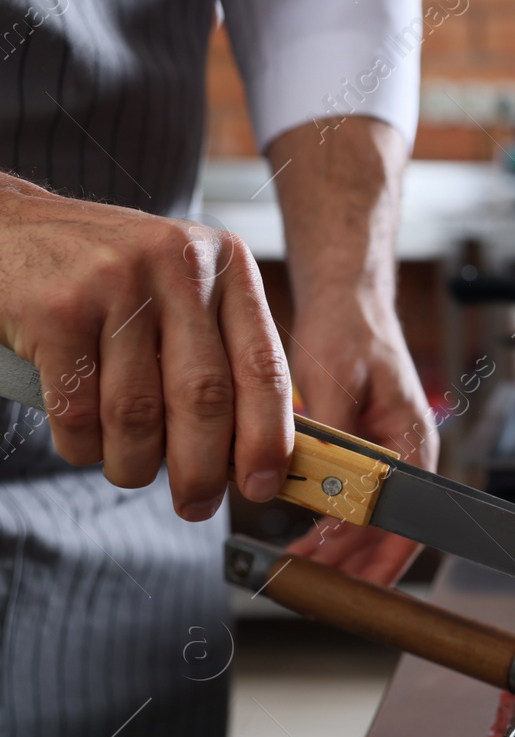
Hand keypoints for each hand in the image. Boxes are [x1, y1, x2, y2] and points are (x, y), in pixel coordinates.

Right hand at [0, 172, 292, 517]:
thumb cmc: (110, 279)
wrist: (9, 232)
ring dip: (135, 463)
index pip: (264, 366)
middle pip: (204, 398)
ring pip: (137, 413)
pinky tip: (84, 443)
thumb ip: (222, 352)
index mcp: (226, 265)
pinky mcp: (55, 310)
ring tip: (130, 471)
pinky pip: (78, 411)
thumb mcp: (182, 292)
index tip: (262, 485)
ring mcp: (115, 283)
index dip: (267, 438)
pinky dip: (83, 446)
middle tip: (196, 505)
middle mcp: (178, 266)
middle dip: (202, 469)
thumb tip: (258, 451)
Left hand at [283, 301, 436, 584]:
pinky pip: (353, 501)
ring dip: (340, 551)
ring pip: (370, 522)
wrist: (346, 302)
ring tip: (303, 569)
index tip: (345, 573)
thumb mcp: (336, 383)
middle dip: (355, 565)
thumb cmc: (350, 332)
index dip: (378, 554)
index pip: (406, 516)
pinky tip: (305, 539)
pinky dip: (330, 525)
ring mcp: (385, 458)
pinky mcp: (362, 454)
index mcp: (413, 442)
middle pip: (390, 530)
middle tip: (314, 584)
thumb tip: (327, 490)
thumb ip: (335, 440)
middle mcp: (405, 456)